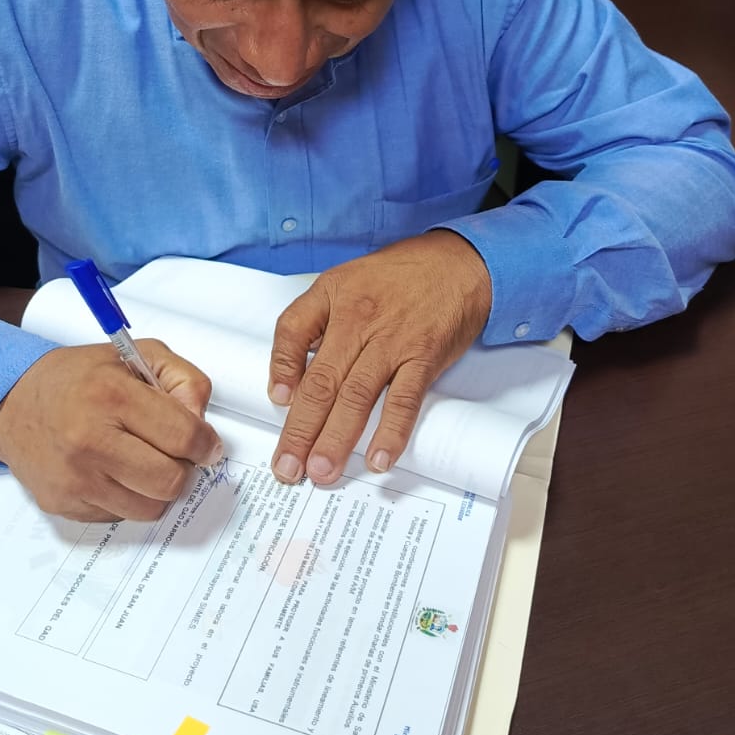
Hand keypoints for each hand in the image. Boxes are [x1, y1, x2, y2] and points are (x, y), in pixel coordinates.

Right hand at [0, 340, 219, 521]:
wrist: (12, 403)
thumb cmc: (79, 379)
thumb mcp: (136, 356)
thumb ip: (182, 380)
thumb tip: (203, 425)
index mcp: (111, 395)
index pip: (184, 436)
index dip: (206, 444)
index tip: (206, 445)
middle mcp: (89, 440)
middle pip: (170, 481)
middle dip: (183, 468)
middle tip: (173, 454)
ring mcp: (74, 478)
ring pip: (149, 508)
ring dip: (156, 488)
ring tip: (142, 461)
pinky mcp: (63, 504)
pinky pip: (119, 517)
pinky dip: (126, 498)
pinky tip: (112, 472)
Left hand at [267, 230, 491, 485]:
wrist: (459, 262)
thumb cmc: (399, 276)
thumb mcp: (346, 281)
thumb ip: (315, 322)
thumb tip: (292, 377)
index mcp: (333, 295)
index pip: (292, 330)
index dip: (279, 368)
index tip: (275, 402)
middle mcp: (358, 319)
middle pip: (321, 380)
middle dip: (300, 429)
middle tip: (287, 468)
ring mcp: (392, 340)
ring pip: (357, 396)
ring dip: (336, 439)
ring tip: (321, 472)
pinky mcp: (425, 356)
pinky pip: (404, 399)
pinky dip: (390, 431)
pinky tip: (377, 459)